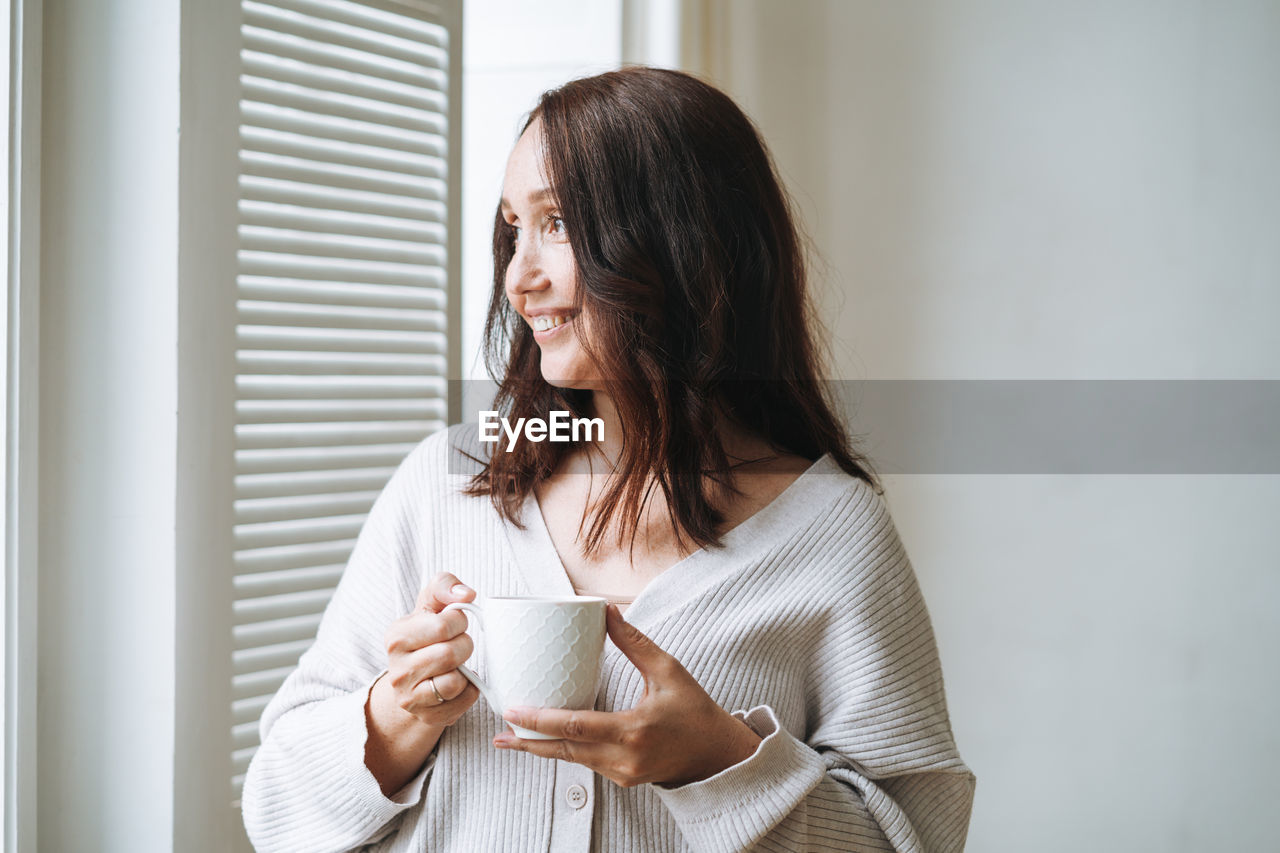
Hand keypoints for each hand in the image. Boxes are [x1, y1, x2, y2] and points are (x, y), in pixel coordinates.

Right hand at [381, 572, 481, 725]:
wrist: (414, 679)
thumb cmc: (427, 634)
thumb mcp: (430, 604)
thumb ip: (444, 586)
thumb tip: (466, 594)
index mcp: (396, 636)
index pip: (443, 624)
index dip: (459, 621)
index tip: (453, 624)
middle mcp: (397, 670)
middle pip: (451, 653)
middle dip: (465, 645)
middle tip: (459, 645)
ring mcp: (409, 697)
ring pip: (455, 681)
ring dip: (466, 669)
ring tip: (456, 664)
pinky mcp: (426, 716)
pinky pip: (463, 701)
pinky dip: (469, 690)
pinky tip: (458, 682)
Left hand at [492, 604, 762, 787]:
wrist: (718, 754)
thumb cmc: (696, 710)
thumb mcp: (668, 670)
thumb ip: (634, 643)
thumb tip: (607, 610)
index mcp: (635, 730)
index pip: (578, 727)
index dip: (542, 721)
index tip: (515, 711)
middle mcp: (626, 759)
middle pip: (566, 752)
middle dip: (530, 742)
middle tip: (499, 732)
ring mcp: (624, 774)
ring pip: (574, 761)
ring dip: (543, 748)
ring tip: (513, 737)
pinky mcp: (624, 780)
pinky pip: (587, 765)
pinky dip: (566, 753)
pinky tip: (548, 742)